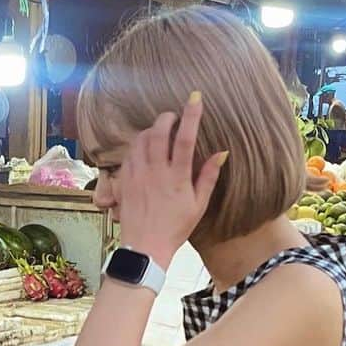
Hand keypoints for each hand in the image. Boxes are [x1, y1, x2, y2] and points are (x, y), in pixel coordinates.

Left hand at [115, 94, 225, 267]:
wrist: (145, 248)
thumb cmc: (175, 228)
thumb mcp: (199, 205)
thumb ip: (208, 176)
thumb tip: (221, 152)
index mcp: (177, 178)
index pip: (185, 139)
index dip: (191, 115)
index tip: (195, 98)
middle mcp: (155, 173)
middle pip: (158, 133)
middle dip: (166, 117)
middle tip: (174, 116)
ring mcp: (137, 176)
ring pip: (140, 140)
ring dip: (150, 129)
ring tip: (159, 129)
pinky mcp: (124, 181)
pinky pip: (129, 154)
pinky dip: (137, 144)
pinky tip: (144, 147)